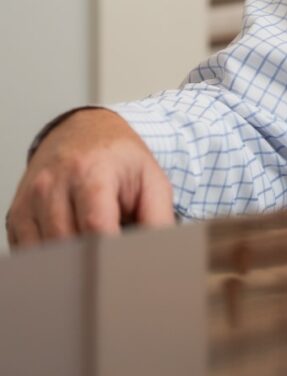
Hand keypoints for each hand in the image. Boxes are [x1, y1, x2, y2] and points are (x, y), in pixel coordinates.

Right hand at [6, 108, 173, 248]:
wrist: (84, 133)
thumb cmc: (120, 161)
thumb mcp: (151, 180)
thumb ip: (158, 217)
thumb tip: (158, 254)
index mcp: (90, 171)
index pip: (95, 226)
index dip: (112, 252)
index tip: (126, 264)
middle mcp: (53, 183)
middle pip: (68, 244)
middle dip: (93, 259)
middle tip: (114, 260)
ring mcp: (30, 200)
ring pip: (46, 254)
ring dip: (72, 260)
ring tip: (95, 246)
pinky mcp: (16, 215)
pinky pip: (29, 253)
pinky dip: (51, 259)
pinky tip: (71, 244)